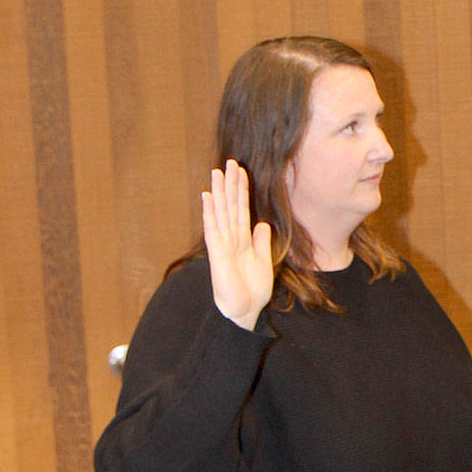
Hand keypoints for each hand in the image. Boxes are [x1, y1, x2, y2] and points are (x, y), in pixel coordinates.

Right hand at [202, 161, 273, 330]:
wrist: (244, 310)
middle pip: (230, 206)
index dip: (242, 191)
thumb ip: (261, 242)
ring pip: (221, 212)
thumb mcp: (263, 262)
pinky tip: (207, 196)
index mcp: (243, 239)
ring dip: (219, 192)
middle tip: (231, 162)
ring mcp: (222, 244)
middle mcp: (231, 238)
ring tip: (217, 171)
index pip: (242, 209)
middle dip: (231, 184)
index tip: (242, 171)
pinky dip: (210, 212)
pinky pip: (213, 229)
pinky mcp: (217, 253)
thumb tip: (262, 224)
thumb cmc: (252, 290)